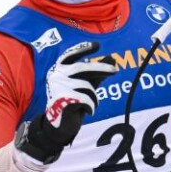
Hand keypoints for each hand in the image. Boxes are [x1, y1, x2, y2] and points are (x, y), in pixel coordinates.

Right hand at [15, 41, 116, 164]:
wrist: (60, 126)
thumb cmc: (73, 101)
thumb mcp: (85, 84)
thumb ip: (97, 72)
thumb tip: (112, 59)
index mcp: (58, 70)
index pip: (70, 55)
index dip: (82, 49)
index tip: (97, 46)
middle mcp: (55, 76)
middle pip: (81, 68)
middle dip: (101, 68)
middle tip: (115, 70)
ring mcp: (57, 88)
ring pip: (86, 86)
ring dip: (94, 96)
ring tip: (92, 104)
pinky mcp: (61, 101)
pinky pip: (85, 99)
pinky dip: (91, 106)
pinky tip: (89, 110)